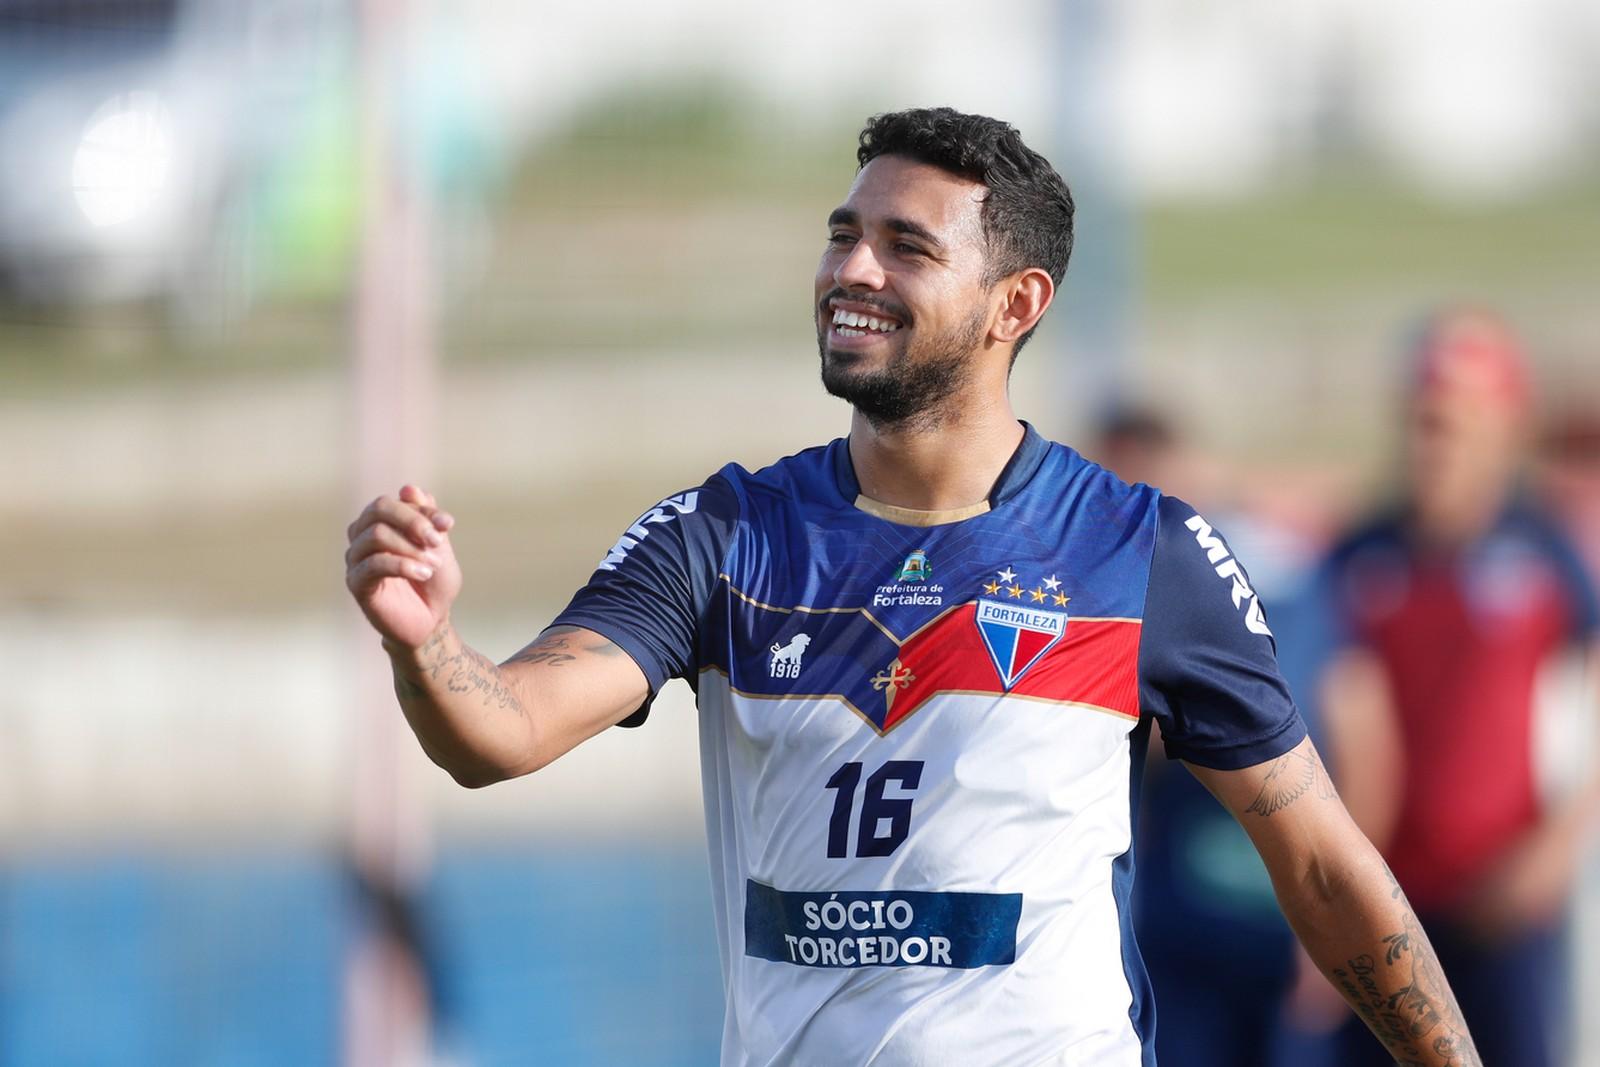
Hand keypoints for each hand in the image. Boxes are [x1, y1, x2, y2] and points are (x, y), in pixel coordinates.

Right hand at [345, 485, 463, 648]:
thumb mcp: (438, 546)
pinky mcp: (356, 582)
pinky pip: (373, 564)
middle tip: (436, 541)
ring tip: (433, 566)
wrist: (430, 621)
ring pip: (376, 535)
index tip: (447, 525)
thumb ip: (426, 518)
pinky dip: (403, 565)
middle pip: (378, 509)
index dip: (421, 511)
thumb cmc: (434, 580)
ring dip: (410, 548)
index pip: (394, 501)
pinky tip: (423, 574)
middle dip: (412, 522)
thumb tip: (410, 488)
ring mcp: (356, 558)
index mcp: (381, 522)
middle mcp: (362, 535)